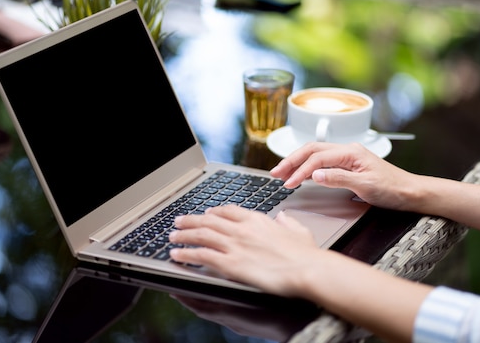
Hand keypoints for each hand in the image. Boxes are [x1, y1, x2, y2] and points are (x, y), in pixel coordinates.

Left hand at [169, 205, 320, 295]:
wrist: (307, 269)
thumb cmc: (306, 254)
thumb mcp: (299, 230)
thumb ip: (288, 222)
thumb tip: (283, 217)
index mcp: (257, 220)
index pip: (229, 210)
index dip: (215, 211)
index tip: (207, 212)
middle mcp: (242, 229)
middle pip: (209, 220)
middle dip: (191, 220)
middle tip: (179, 221)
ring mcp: (235, 245)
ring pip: (201, 235)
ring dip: (184, 235)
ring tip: (172, 236)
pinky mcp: (230, 264)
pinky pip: (202, 256)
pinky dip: (186, 254)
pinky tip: (177, 255)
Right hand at [270, 142, 418, 212]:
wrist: (410, 192)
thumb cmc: (393, 189)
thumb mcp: (365, 186)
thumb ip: (338, 178)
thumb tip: (315, 175)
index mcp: (351, 152)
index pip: (317, 159)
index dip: (300, 171)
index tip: (289, 184)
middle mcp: (348, 151)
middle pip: (312, 151)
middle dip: (291, 161)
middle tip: (275, 173)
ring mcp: (348, 157)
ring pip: (316, 155)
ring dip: (297, 163)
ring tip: (282, 173)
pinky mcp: (349, 165)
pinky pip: (323, 162)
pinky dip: (308, 167)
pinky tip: (301, 174)